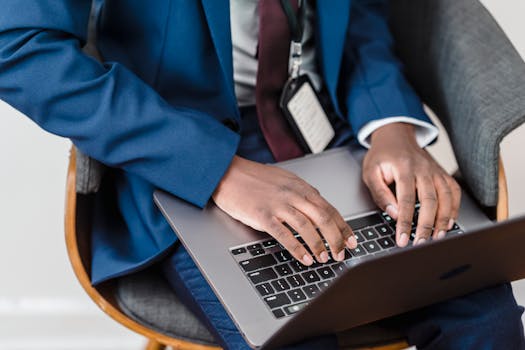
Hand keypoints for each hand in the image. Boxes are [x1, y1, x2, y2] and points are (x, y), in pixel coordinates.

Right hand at [212, 156, 356, 264]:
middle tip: (341, 253)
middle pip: (323, 218)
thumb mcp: (284, 179)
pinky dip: (298, 248)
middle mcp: (293, 194)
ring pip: (307, 227)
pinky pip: (285, 234)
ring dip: (319, 245)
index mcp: (300, 187)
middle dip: (336, 238)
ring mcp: (278, 205)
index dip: (343, 227)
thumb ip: (301, 192)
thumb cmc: (253, 177)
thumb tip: (317, 206)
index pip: (329, 208)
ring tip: (325, 258)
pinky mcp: (263, 215)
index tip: (352, 240)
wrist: (227, 173)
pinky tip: (305, 258)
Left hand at [362, 123, 460, 246]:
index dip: (405, 222)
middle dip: (426, 225)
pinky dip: (454, 208)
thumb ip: (380, 193)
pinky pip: (454, 192)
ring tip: (437, 238)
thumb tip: (393, 214)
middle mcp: (423, 169)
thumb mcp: (370, 172)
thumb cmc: (382, 156)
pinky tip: (449, 223)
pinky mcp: (443, 174)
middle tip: (420, 244)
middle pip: (430, 200)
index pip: (406, 200)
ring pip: (446, 197)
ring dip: (443, 220)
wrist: (396, 135)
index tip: (402, 239)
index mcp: (403, 167)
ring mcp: (435, 171)